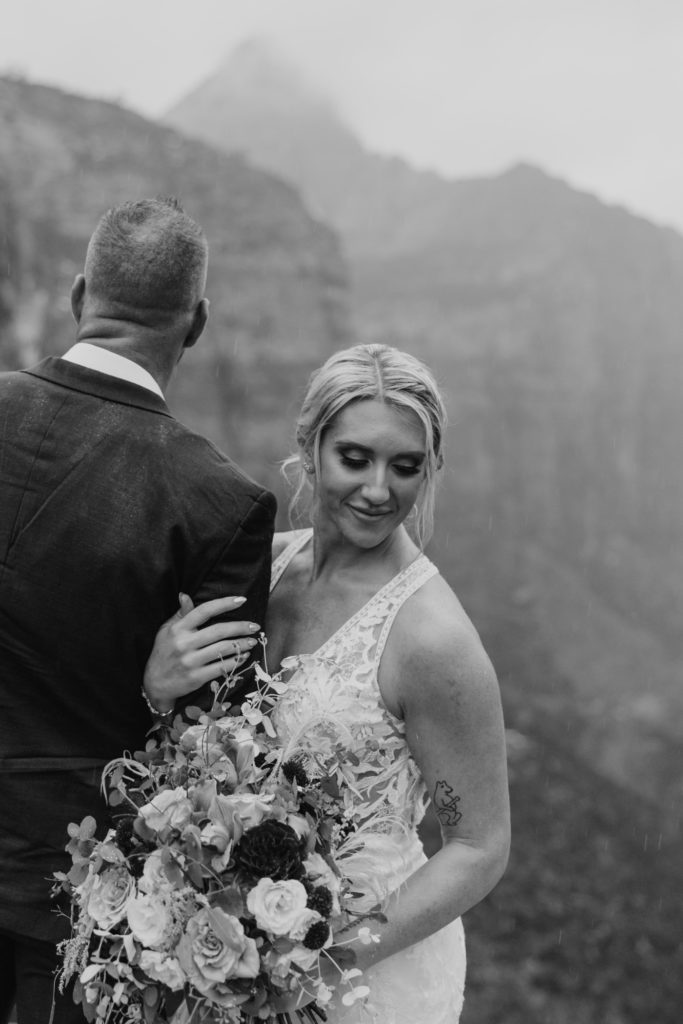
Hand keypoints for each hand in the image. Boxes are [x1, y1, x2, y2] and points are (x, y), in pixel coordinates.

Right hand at [142, 594, 260, 712]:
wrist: (154, 684)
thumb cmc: (163, 653)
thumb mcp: (167, 630)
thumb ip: (180, 614)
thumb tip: (185, 595)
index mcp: (178, 629)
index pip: (204, 611)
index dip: (224, 603)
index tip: (242, 600)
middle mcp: (184, 643)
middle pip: (219, 631)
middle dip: (240, 627)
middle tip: (255, 626)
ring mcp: (190, 661)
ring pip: (223, 649)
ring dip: (241, 644)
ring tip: (253, 641)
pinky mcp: (196, 677)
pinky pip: (221, 667)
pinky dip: (235, 661)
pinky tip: (244, 656)